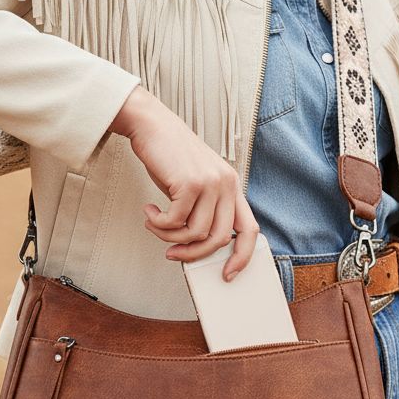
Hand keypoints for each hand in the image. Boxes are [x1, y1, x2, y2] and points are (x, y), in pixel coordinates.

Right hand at [109, 84, 259, 280]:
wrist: (152, 125)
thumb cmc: (170, 156)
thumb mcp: (195, 182)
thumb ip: (202, 209)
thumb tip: (195, 246)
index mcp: (232, 186)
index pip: (249, 229)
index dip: (242, 256)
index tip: (228, 273)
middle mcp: (226, 184)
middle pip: (220, 238)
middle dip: (195, 254)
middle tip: (174, 253)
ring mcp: (210, 183)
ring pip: (195, 233)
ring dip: (169, 236)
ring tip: (154, 224)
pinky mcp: (189, 183)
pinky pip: (175, 221)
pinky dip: (159, 224)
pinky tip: (149, 212)